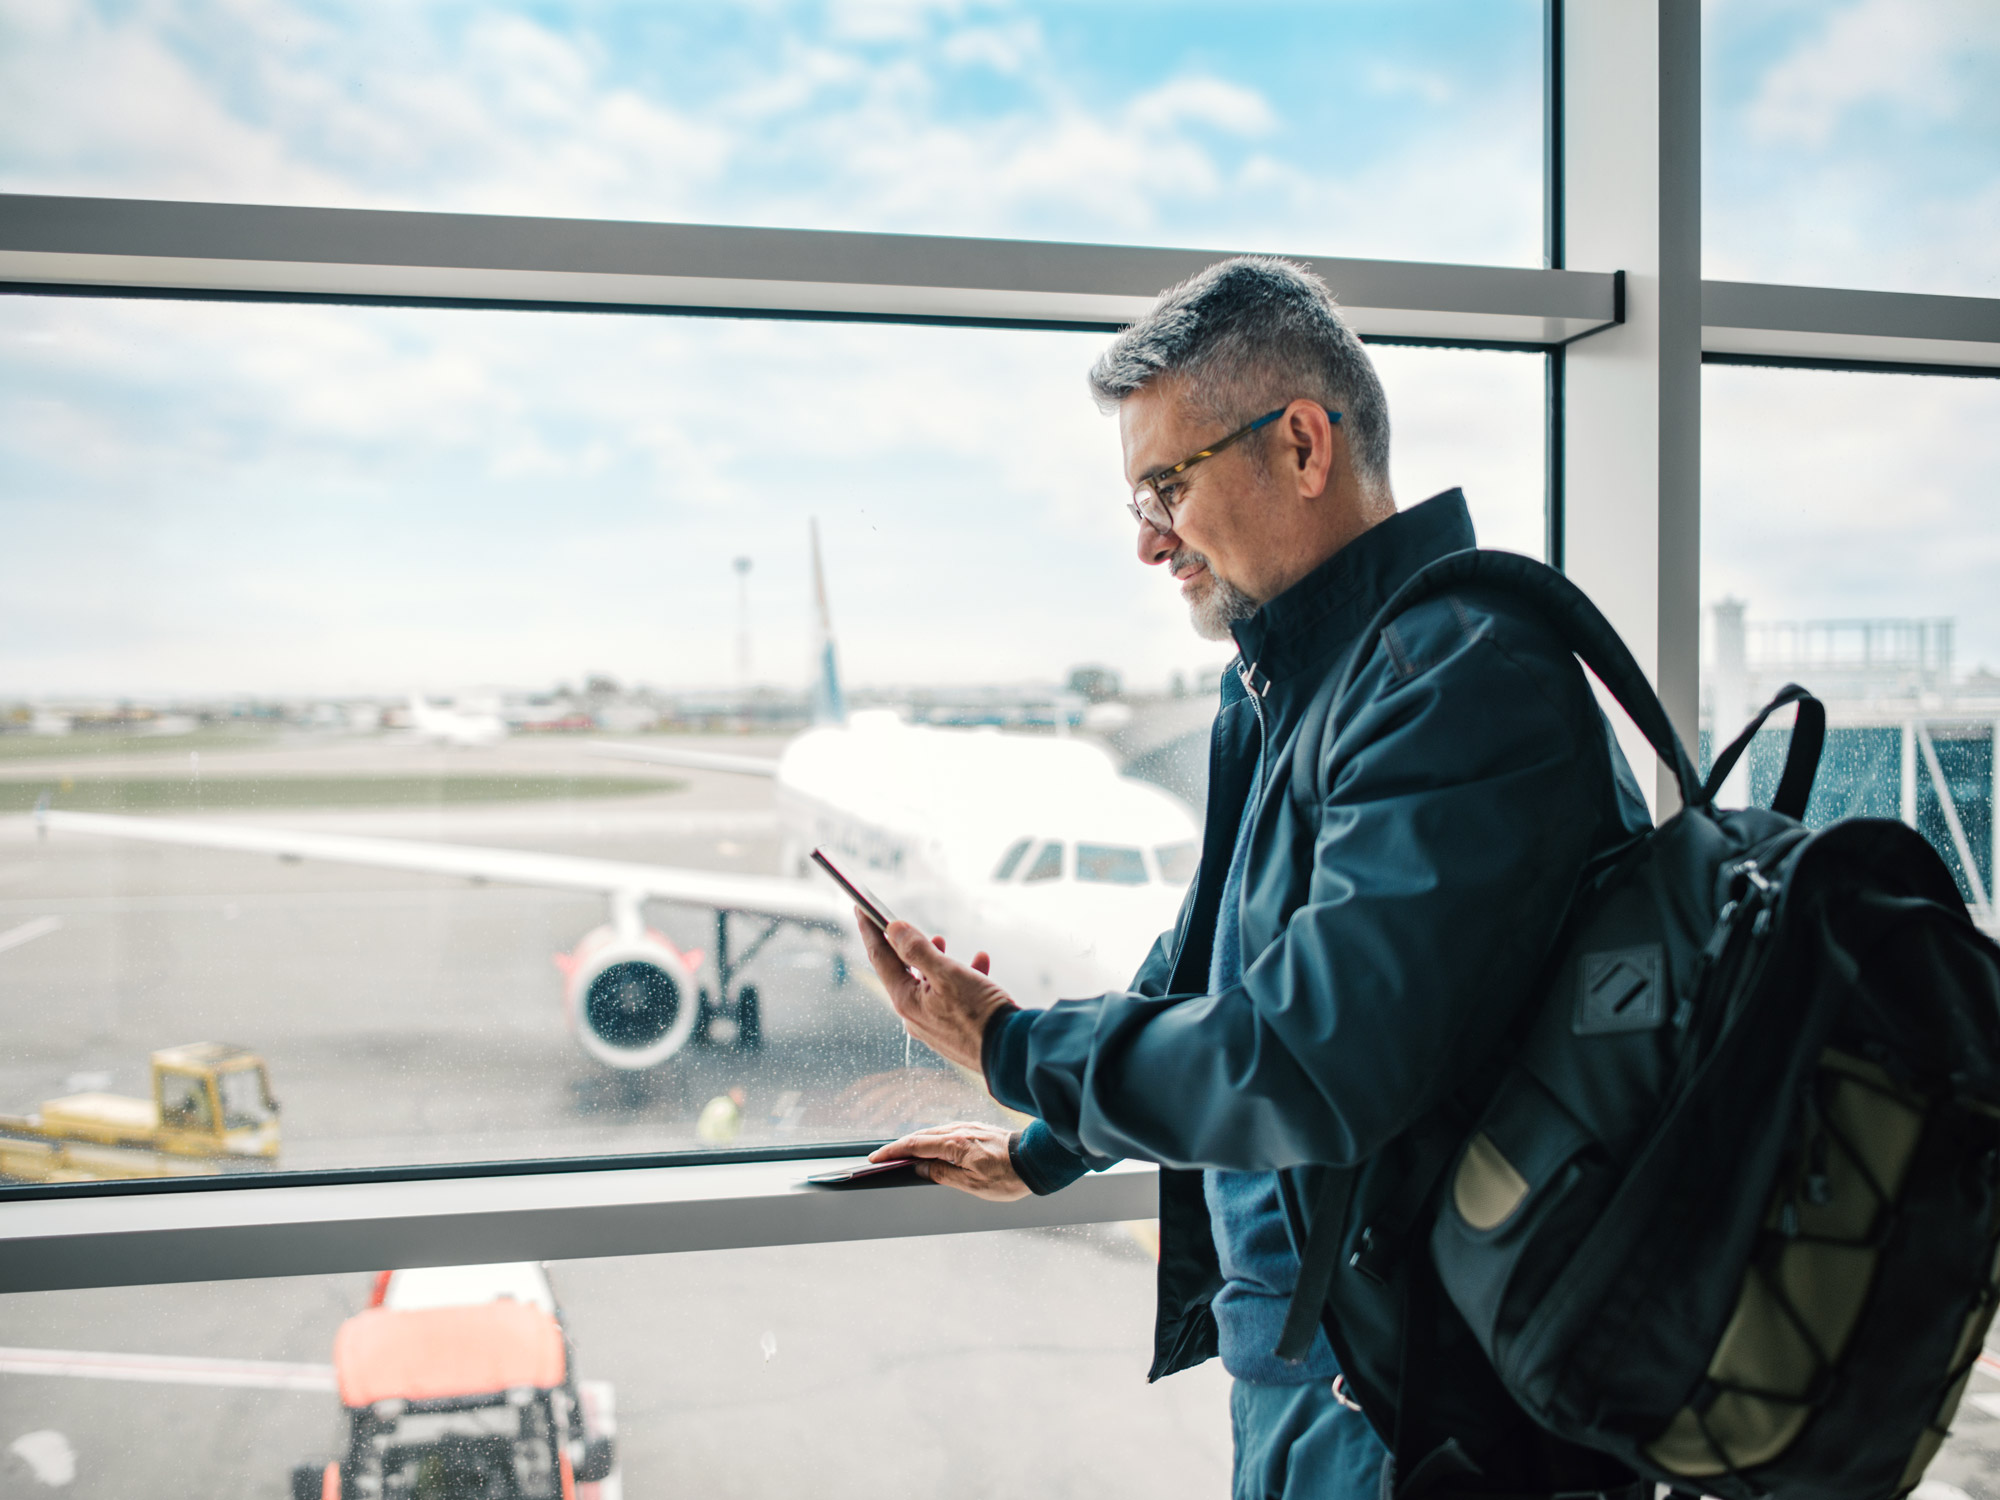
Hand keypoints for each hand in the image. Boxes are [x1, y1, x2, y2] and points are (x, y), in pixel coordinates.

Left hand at [855, 916, 1017, 1073]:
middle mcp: (914, 1016)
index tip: (860, 908)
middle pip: (903, 971)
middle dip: (907, 945)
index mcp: (906, 1001)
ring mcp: (933, 1025)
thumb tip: (892, 928)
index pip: (879, 958)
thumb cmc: (980, 1013)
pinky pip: (950, 998)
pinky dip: (961, 978)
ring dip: (935, 960)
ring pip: (928, 984)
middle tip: (906, 925)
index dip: (869, 930)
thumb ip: (917, 950)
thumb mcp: (948, 974)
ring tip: (942, 941)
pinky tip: (980, 963)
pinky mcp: (953, 1030)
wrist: (1010, 1052)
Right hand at [871, 1122, 1028, 1201]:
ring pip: (934, 1132)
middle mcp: (959, 1131)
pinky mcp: (977, 1129)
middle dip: (899, 1146)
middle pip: (921, 1136)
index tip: (876, 1158)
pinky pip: (946, 1132)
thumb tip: (920, 1167)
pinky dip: (931, 1139)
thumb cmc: (1009, 1177)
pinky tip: (931, 1148)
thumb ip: (942, 1174)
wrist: (1037, 1160)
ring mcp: (969, 1127)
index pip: (915, 1146)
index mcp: (955, 1145)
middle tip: (882, 1157)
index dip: (893, 1152)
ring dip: (915, 1142)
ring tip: (902, 1155)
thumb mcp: (972, 1185)